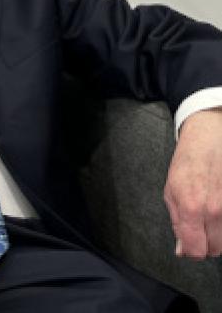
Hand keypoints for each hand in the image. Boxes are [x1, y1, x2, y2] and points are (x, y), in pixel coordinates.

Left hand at [164, 108, 221, 259]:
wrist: (211, 137)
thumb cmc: (188, 162)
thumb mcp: (170, 191)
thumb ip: (177, 223)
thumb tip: (182, 249)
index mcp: (191, 208)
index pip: (197, 251)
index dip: (191, 251)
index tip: (189, 245)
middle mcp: (215, 210)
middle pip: (216, 249)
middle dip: (205, 244)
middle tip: (199, 228)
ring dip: (218, 233)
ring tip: (209, 214)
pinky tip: (218, 207)